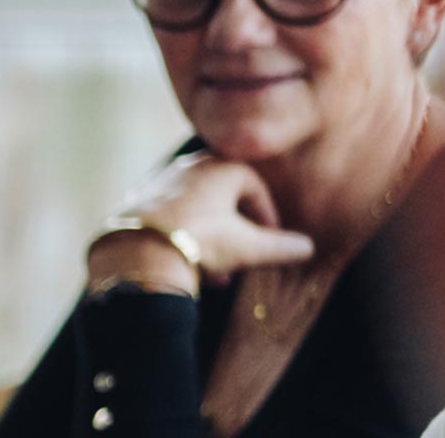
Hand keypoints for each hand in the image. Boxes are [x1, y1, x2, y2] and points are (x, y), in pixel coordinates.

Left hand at [89, 154, 316, 293]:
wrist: (138, 252)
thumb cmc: (201, 240)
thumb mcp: (250, 248)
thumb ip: (283, 247)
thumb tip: (308, 248)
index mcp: (217, 167)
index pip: (254, 186)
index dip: (267, 216)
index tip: (272, 242)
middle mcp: (186, 168)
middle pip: (224, 201)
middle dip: (239, 234)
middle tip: (246, 260)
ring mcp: (157, 184)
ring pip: (197, 214)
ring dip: (214, 244)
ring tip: (221, 277)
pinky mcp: (136, 203)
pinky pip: (171, 221)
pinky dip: (187, 242)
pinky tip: (192, 271)